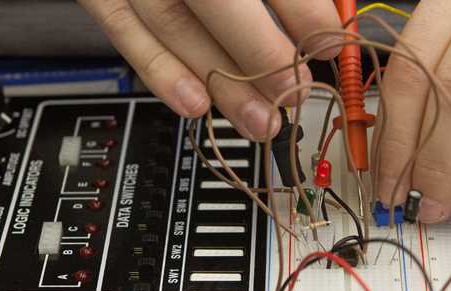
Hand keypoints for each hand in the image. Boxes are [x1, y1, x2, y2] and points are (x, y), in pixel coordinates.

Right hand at [78, 0, 341, 140]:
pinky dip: (159, 71)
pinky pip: (121, 30)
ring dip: (219, 81)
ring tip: (259, 119)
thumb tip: (323, 11)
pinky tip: (195, 104)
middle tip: (296, 92)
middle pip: (216, 0)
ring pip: (171, 25)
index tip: (329, 40)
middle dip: (261, 55)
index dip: (301, 9)